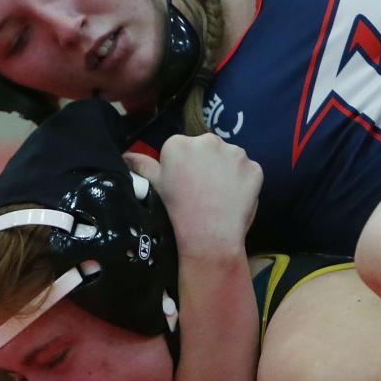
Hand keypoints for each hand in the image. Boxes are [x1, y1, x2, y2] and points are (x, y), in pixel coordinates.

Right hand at [124, 134, 261, 260]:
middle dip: (206, 166)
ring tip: (219, 198)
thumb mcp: (153, 188)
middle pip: (207, 150)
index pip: (182, 149)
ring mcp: (235, 153)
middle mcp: (208, 140)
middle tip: (202, 193)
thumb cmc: (175, 214)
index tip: (184, 186)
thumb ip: (142, 166)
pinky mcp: (254, 167)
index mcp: (179, 143)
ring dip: (226, 172)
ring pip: (229, 159)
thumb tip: (126, 156)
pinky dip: (244, 183)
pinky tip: (235, 200)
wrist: (208, 239)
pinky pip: (248, 172)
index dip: (183, 168)